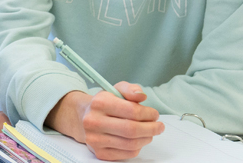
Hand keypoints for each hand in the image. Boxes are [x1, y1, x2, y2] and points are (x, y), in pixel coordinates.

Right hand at [46, 84, 162, 160]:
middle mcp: (94, 121)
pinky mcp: (99, 152)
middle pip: (132, 130)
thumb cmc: (104, 104)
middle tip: (159, 127)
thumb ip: (130, 89)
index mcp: (99, 103)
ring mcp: (95, 139)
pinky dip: (138, 148)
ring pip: (131, 144)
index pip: (132, 111)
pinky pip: (126, 154)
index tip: (155, 114)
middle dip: (151, 129)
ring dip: (146, 139)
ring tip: (150, 133)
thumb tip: (141, 96)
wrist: (83, 117)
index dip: (149, 114)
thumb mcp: (115, 90)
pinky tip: (138, 140)